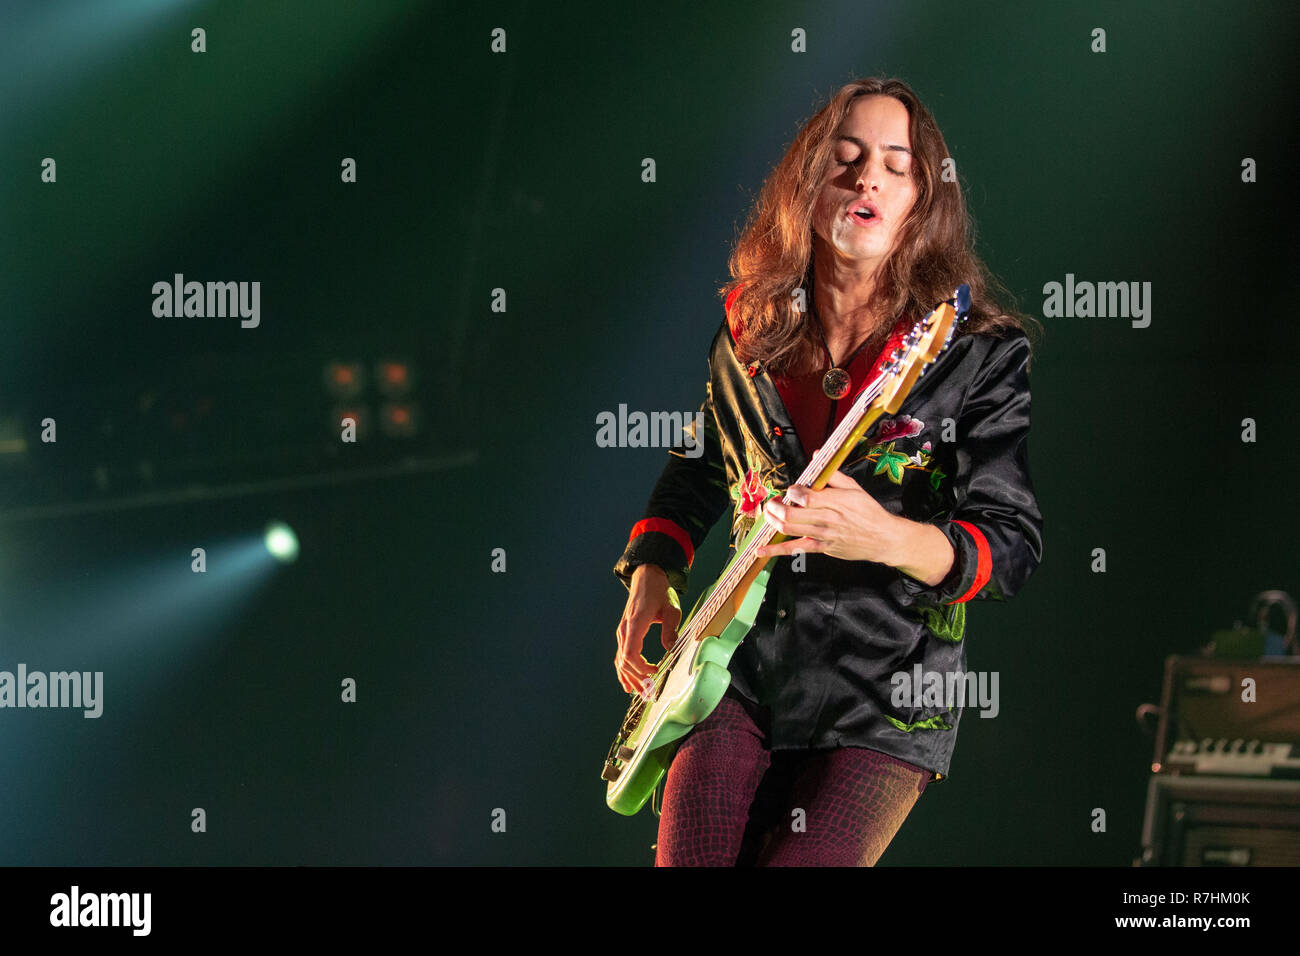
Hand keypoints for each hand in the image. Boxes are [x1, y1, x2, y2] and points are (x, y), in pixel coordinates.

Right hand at [614, 564, 681, 695]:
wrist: (646, 578)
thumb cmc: (659, 593)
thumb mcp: (671, 609)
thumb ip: (670, 629)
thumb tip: (670, 648)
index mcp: (636, 623)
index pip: (630, 653)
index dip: (640, 668)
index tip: (655, 672)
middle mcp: (625, 630)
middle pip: (624, 661)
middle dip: (636, 679)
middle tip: (649, 692)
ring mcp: (623, 632)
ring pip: (621, 660)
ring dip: (630, 678)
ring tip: (640, 692)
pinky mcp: (625, 633)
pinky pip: (621, 655)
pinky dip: (623, 671)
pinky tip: (628, 683)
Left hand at [755, 467, 903, 563]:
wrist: (883, 538)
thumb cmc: (869, 511)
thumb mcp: (855, 488)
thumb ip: (833, 474)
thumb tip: (817, 455)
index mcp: (835, 501)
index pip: (804, 496)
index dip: (792, 491)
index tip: (792, 489)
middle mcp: (827, 519)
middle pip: (791, 513)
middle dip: (775, 505)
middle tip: (774, 501)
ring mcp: (823, 536)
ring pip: (789, 529)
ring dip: (772, 520)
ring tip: (769, 513)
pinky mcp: (821, 548)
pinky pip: (795, 550)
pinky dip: (775, 550)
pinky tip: (761, 550)